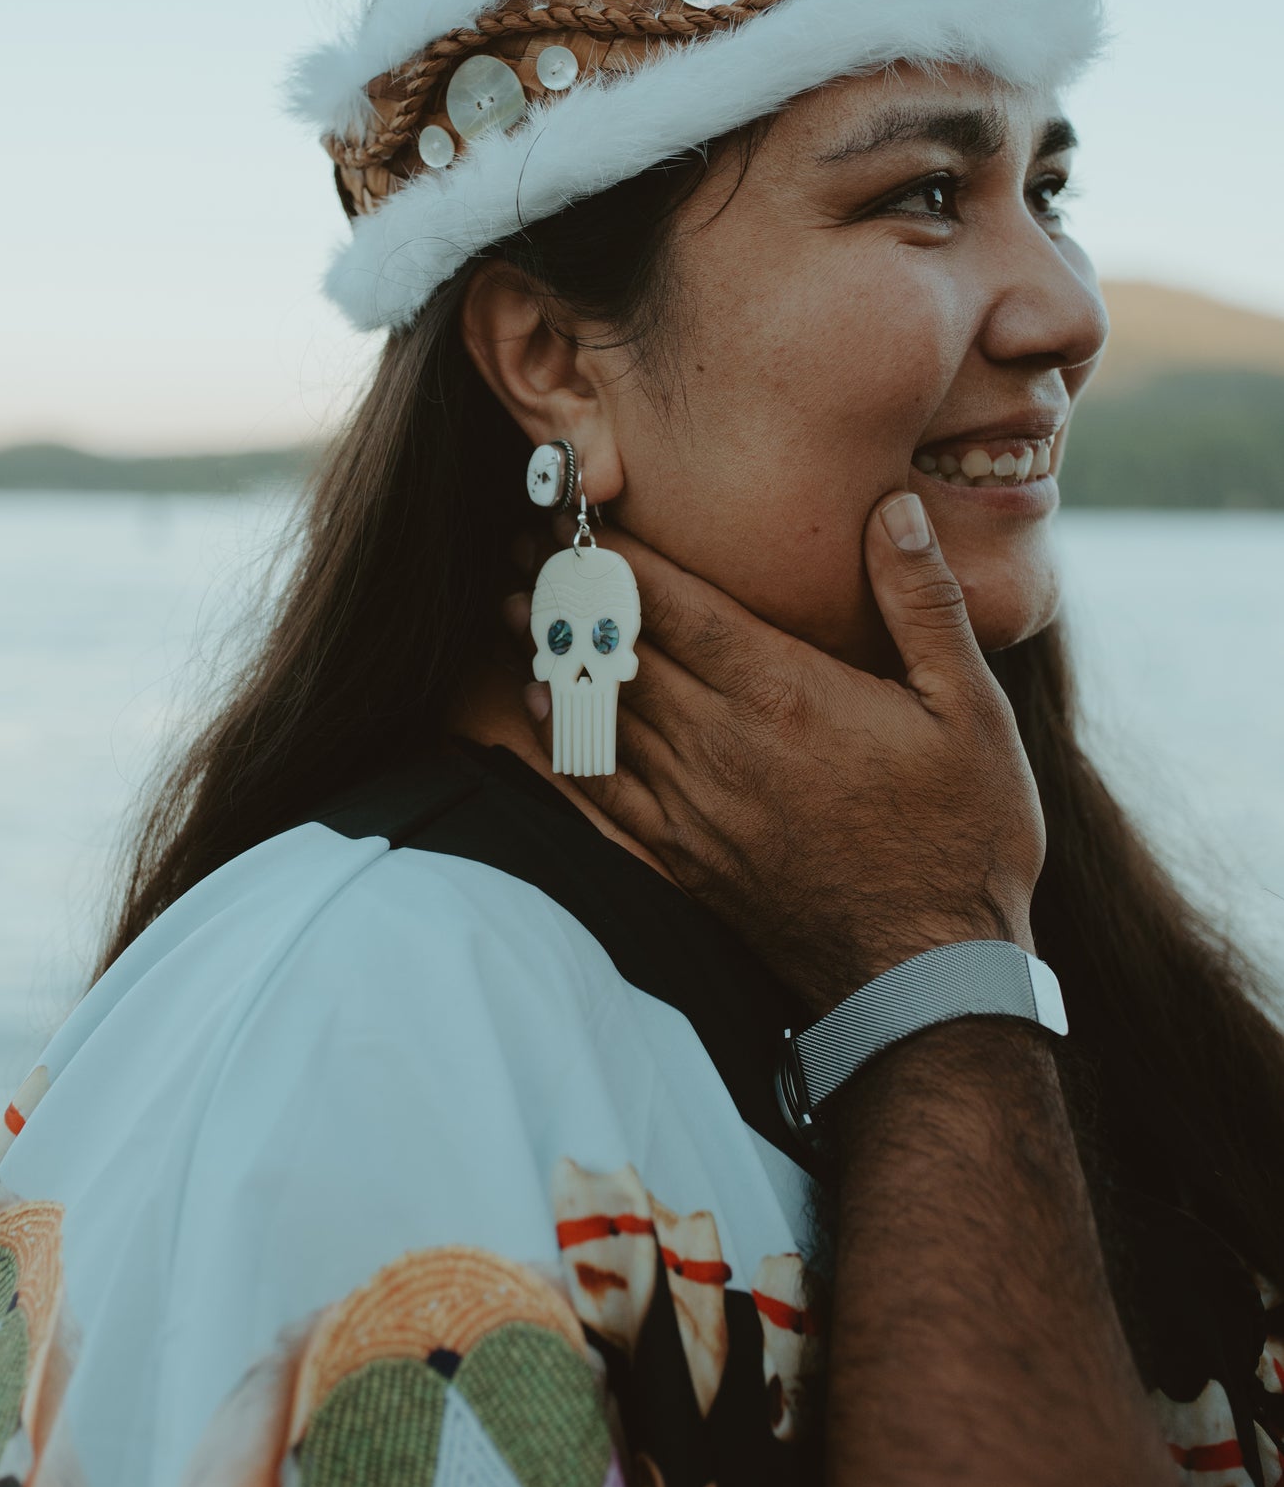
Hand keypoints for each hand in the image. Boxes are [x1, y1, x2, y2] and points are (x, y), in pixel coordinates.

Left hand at [508, 492, 1045, 1013]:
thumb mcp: (972, 709)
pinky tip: (541, 712)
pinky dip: (564, 742)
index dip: (617, 554)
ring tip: (514, 609)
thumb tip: (894, 508)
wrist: (929, 977)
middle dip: (571, 590)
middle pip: (621, 649)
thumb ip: (923, 602)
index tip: (576, 514)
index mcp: (784, 694)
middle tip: (521, 544)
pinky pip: (603, 788)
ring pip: (601, 712)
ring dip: (555, 655)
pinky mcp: (685, 857)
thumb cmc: (963, 836)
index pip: (674, 604)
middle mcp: (722, 744)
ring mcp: (695, 806)